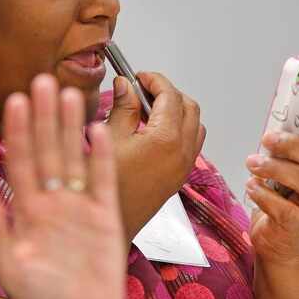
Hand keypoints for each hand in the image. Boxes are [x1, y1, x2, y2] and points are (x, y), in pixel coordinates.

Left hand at [0, 74, 125, 298]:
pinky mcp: (105, 216)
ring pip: (75, 157)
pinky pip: (103, 180)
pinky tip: (98, 130)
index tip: (14, 100)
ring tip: (71, 93)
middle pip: (48, 149)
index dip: (18, 131)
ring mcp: (79, 206)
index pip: (20, 161)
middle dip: (44, 116)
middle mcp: (51, 201)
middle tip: (42, 80)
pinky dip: (101, 156)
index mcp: (26, 210)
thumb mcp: (9, 266)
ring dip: (72, 127)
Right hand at [107, 72, 205, 238]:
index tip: (138, 76)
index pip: (170, 95)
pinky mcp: (179, 177)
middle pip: (189, 107)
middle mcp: (182, 152)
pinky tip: (151, 131)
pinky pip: (191, 144)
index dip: (154, 80)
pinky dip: (178, 129)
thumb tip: (125, 86)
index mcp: (166, 139)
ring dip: (176, 110)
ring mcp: (183, 166)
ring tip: (148, 108)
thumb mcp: (107, 138)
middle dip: (168, 92)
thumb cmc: (104, 185)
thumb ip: (122, 107)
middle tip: (143, 88)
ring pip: (195, 125)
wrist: (110, 222)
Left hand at [244, 102, 298, 263]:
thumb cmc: (282, 197)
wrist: (281, 238)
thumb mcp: (284, 167)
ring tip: (252, 163)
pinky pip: (284, 208)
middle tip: (267, 138)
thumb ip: (282, 147)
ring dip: (276, 168)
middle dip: (293, 145)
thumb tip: (272, 124)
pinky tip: (252, 187)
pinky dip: (264, 195)